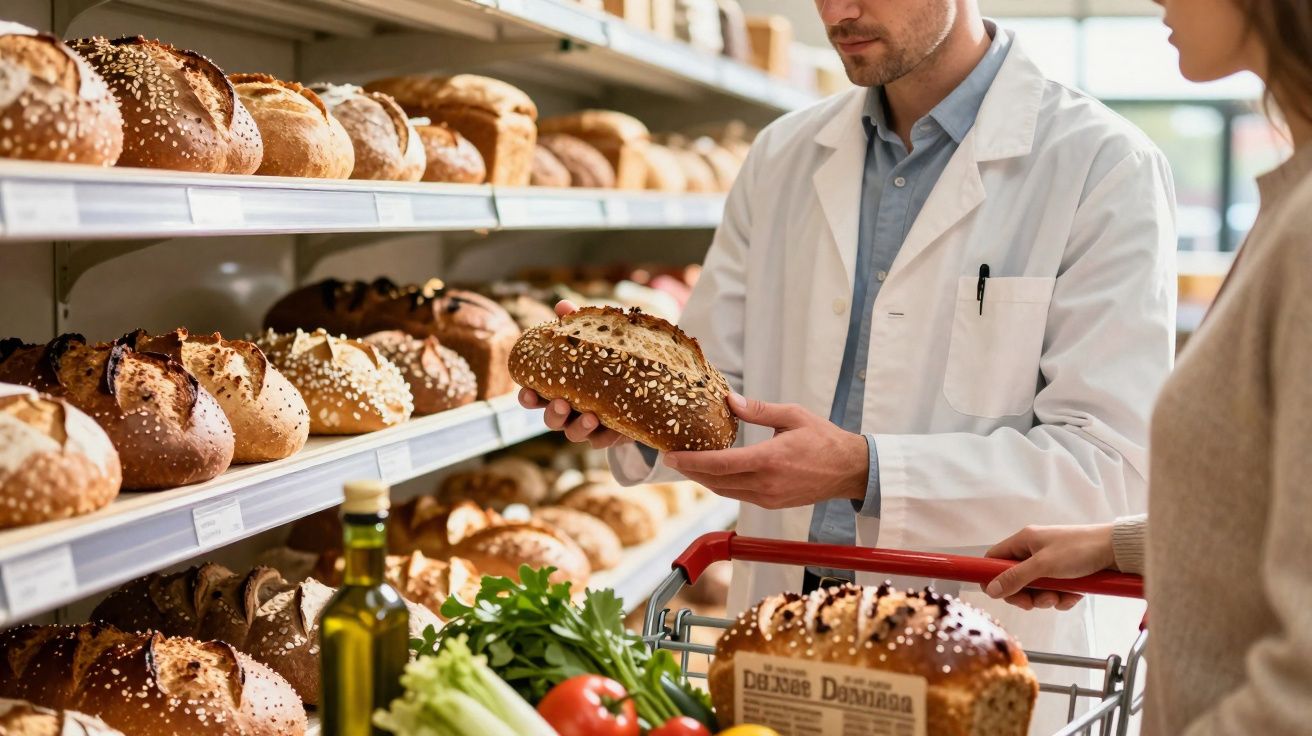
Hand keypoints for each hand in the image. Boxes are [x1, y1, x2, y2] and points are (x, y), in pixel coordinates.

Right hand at [517, 299, 632, 449]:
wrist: (641, 381)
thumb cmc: (606, 357)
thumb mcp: (594, 339)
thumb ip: (576, 325)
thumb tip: (563, 305)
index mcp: (558, 388)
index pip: (535, 395)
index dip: (528, 397)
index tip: (528, 391)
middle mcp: (569, 409)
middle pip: (551, 419)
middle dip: (553, 414)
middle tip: (560, 403)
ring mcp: (587, 424)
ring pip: (574, 433)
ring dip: (579, 427)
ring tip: (591, 416)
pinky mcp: (609, 433)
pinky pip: (602, 441)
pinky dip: (605, 436)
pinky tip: (612, 430)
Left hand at [663, 395, 868, 509]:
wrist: (849, 470)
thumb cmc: (824, 439)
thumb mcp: (793, 415)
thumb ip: (757, 410)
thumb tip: (728, 400)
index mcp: (770, 460)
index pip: (719, 464)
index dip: (691, 461)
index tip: (671, 456)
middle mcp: (766, 483)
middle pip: (715, 481)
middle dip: (690, 471)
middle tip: (671, 458)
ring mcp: (769, 497)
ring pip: (724, 491)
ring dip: (703, 479)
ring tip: (687, 464)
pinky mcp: (772, 504)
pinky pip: (738, 495)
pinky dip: (721, 484)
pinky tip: (714, 472)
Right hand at [983, 524, 1116, 610]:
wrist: (1117, 550)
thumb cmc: (1080, 550)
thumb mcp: (1043, 565)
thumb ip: (1015, 578)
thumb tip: (990, 590)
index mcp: (1024, 541)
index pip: (995, 559)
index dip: (992, 577)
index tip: (998, 595)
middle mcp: (1034, 551)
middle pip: (1015, 579)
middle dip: (1024, 594)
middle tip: (1033, 603)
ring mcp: (1051, 563)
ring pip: (1036, 589)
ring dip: (1046, 598)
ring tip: (1060, 597)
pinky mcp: (1066, 574)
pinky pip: (1054, 592)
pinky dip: (1062, 598)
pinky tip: (1073, 595)